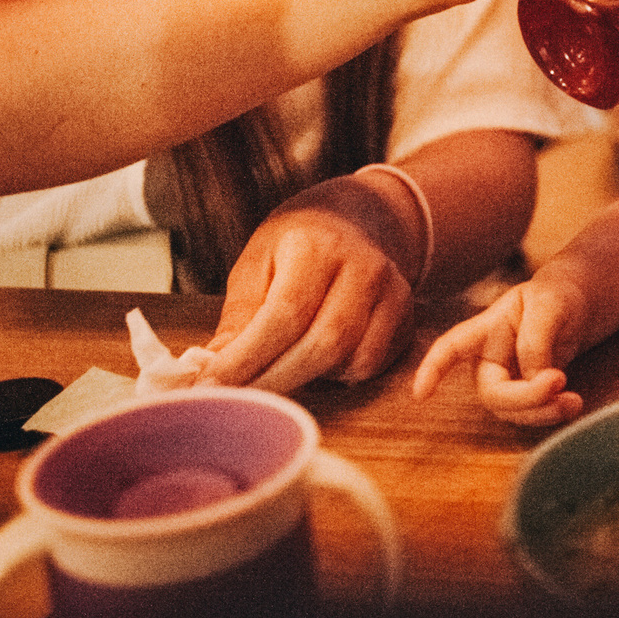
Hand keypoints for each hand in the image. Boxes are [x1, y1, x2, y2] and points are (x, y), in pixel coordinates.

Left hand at [202, 178, 417, 390]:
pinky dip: (340, 375)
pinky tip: (316, 362)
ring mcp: (393, 292)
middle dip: (274, 380)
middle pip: (323, 344)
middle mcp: (363, 267)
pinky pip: (372, 364)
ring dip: (308, 379)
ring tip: (276, 372)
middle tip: (238, 399)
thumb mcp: (257, 262)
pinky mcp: (406, 316)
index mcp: (317, 246)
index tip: (212, 384)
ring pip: (352, 360)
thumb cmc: (297, 244)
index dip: (248, 358)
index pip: (284, 314)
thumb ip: (240, 314)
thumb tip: (214, 366)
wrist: (359, 218)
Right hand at [411, 278, 590, 426]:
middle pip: (491, 392)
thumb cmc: (557, 296)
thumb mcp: (549, 304)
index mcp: (487, 329)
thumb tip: (531, 378)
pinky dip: (552, 414)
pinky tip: (573, 404)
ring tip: (573, 400)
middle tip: (559, 381)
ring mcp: (509, 379)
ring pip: (511, 411)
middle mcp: (491, 359)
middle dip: (524, 397)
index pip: (452, 347)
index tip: (420, 394)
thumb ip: (536, 339)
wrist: (581, 305)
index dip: (433, 370)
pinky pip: (531, 415)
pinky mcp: (529, 395)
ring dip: (542, 411)